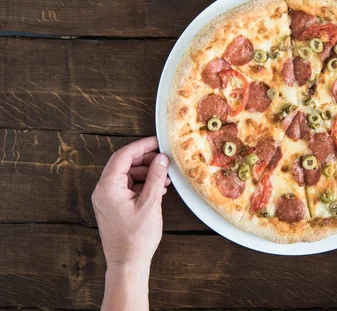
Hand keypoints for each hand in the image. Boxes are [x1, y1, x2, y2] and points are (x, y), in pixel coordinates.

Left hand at [92, 136, 170, 268]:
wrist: (127, 263)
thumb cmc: (136, 237)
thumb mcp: (150, 203)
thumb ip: (155, 178)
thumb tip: (161, 158)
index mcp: (108, 187)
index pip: (123, 156)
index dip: (141, 146)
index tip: (157, 141)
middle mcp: (103, 191)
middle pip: (124, 164)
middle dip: (145, 160)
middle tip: (163, 159)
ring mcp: (107, 199)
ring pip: (127, 176)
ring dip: (146, 173)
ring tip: (164, 177)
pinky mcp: (114, 206)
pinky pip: (127, 187)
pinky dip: (142, 184)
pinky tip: (157, 189)